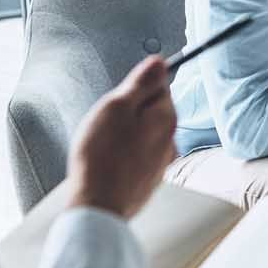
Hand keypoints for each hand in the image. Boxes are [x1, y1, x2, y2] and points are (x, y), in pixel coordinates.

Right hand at [66, 56, 177, 218]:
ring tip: (103, 146)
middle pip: (150, 112)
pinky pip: (135, 156)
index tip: (117, 100)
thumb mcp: (116, 106)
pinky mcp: (147, 180)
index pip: (159, 86)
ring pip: (141, 135)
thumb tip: (159, 63)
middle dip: (128, 113)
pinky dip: (122, 155)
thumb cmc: (102, 156)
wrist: (98, 204)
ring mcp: (159, 163)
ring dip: (124, 135)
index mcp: (166, 118)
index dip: (133, 90)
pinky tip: (107, 162)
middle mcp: (170, 140)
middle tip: (106, 124)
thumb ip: (140, 84)